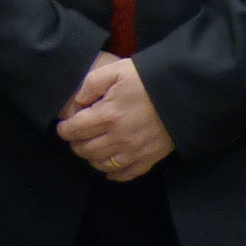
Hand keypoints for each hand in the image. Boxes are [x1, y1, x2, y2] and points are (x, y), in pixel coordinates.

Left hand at [57, 53, 174, 180]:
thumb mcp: (114, 71)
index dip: (64, 130)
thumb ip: (90, 85)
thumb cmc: (146, 78)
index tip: (63, 127)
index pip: (74, 130)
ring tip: (90, 148)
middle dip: (76, 144)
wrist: (182, 91)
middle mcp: (118, 138)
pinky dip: (114, 174)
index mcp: (107, 116)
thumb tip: (76, 103)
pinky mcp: (149, 158)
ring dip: (91, 158)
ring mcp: (134, 151)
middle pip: (86, 150)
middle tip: (76, 137)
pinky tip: (109, 168)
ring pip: (103, 165)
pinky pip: (126, 174)